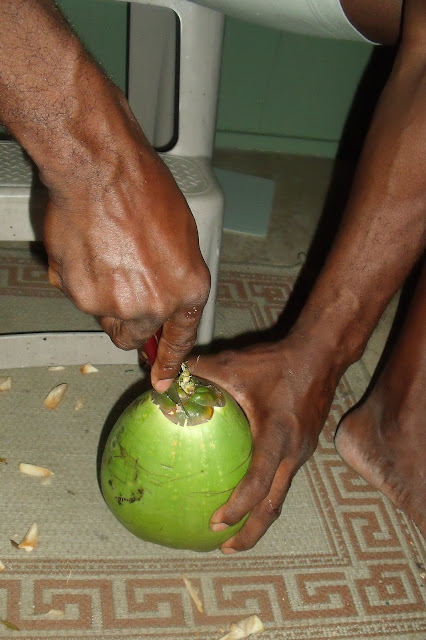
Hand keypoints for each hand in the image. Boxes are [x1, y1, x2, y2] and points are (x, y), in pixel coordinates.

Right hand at [43, 119, 209, 390]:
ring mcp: (116, 305)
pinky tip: (87, 249)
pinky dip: (81, 281)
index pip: (179, 337)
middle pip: (135, 333)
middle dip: (128, 317)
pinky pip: (80, 298)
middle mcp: (154, 306)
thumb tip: (160, 294)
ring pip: (106, 317)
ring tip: (104, 255)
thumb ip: (173, 276)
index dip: (167, 358)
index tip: (160, 377)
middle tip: (120, 284)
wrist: (100, 171)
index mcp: (188, 290)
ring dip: (104, 298)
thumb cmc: (144, 190)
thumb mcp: (181, 234)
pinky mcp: (82, 297)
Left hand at [189, 334, 339, 551]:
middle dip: (251, 533)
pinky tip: (248, 487)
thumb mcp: (234, 364)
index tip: (216, 523)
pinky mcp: (305, 447)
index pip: (259, 482)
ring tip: (234, 530)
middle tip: (224, 547)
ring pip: (281, 495)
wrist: (322, 355)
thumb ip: (197, 371)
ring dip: (259, 517)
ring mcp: (303, 452)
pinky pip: (285, 478)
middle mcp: (294, 451)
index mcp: (277, 435)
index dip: (238, 508)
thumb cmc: (277, 362)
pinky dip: (267, 493)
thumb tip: (161, 382)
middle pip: (274, 506)